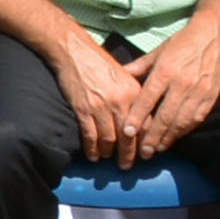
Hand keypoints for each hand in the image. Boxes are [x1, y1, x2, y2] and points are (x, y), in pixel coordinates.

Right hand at [46, 38, 153, 164]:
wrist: (75, 52)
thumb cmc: (100, 63)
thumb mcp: (125, 75)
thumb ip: (134, 96)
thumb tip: (140, 119)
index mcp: (134, 92)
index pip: (145, 124)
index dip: (144, 142)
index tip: (144, 153)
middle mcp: (120, 102)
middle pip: (128, 137)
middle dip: (128, 155)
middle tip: (127, 166)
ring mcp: (101, 107)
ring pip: (109, 139)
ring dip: (108, 153)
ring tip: (107, 159)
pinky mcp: (83, 110)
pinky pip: (90, 136)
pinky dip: (92, 148)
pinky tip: (93, 154)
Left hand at [127, 22, 219, 151]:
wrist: (214, 35)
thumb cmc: (181, 43)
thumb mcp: (157, 52)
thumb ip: (138, 67)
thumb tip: (118, 75)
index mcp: (165, 70)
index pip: (148, 99)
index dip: (137, 117)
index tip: (128, 133)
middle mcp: (181, 83)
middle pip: (164, 116)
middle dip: (152, 136)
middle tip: (143, 152)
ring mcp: (198, 91)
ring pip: (181, 121)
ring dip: (168, 138)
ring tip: (157, 149)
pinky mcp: (210, 96)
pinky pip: (196, 119)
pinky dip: (184, 131)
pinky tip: (174, 138)